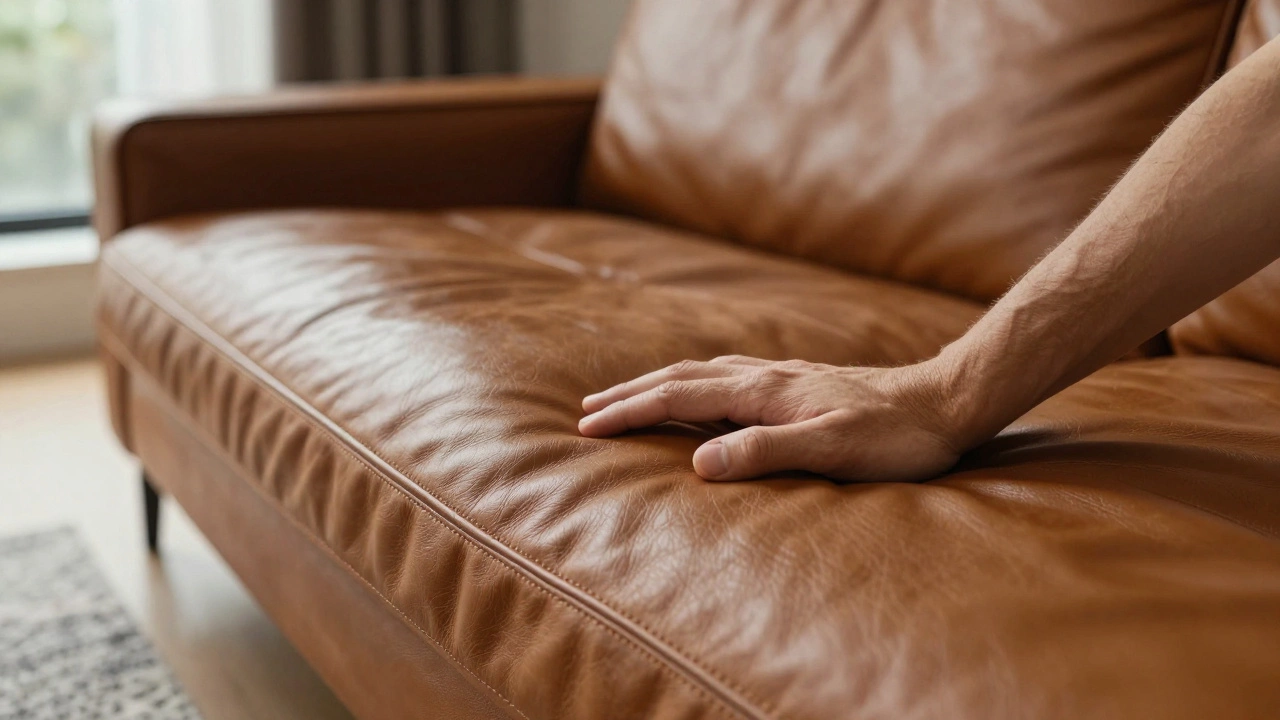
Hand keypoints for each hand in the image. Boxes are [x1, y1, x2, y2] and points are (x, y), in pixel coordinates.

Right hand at [578, 356, 964, 481]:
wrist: (945, 403)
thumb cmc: (894, 437)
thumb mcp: (832, 450)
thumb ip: (765, 453)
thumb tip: (698, 463)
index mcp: (764, 393)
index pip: (678, 398)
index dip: (629, 412)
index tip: (586, 428)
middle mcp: (766, 376)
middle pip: (680, 377)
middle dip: (629, 393)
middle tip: (586, 410)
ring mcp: (782, 375)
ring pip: (702, 371)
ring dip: (657, 384)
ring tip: (627, 396)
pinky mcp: (799, 382)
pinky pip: (727, 374)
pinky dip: (694, 381)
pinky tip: (702, 389)